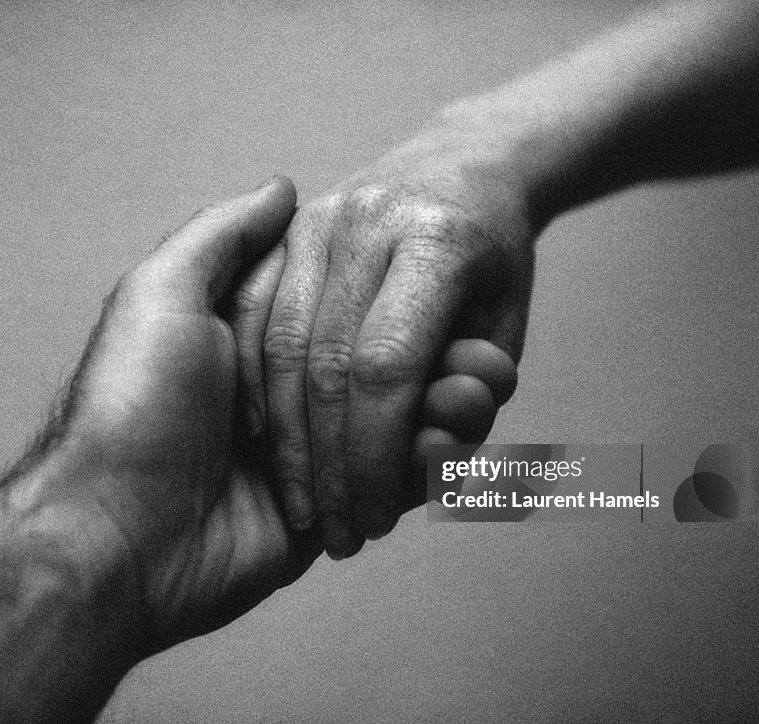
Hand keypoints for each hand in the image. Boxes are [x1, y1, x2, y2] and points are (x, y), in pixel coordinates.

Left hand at [37, 176, 514, 646]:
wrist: (112, 535)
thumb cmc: (133, 403)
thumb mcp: (163, 294)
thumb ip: (225, 236)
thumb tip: (282, 188)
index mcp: (256, 345)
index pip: (352, 316)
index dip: (406, 306)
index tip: (455, 288)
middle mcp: (288, 398)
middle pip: (392, 371)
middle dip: (443, 365)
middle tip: (484, 358)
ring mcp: (311, 460)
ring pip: (404, 428)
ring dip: (449, 412)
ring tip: (475, 400)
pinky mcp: (328, 517)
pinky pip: (393, 489)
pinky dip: (430, 467)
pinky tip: (450, 449)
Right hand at [255, 127, 535, 558]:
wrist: (460, 166)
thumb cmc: (491, 265)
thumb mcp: (507, 327)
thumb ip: (474, 395)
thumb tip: (431, 447)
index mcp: (438, 241)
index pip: (388, 365)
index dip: (375, 455)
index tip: (380, 516)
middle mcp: (368, 222)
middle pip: (327, 363)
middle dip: (329, 464)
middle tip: (342, 533)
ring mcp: (318, 221)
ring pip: (279, 346)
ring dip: (287, 442)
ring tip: (306, 507)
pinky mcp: (286, 232)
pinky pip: (251, 319)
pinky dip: (258, 392)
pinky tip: (268, 448)